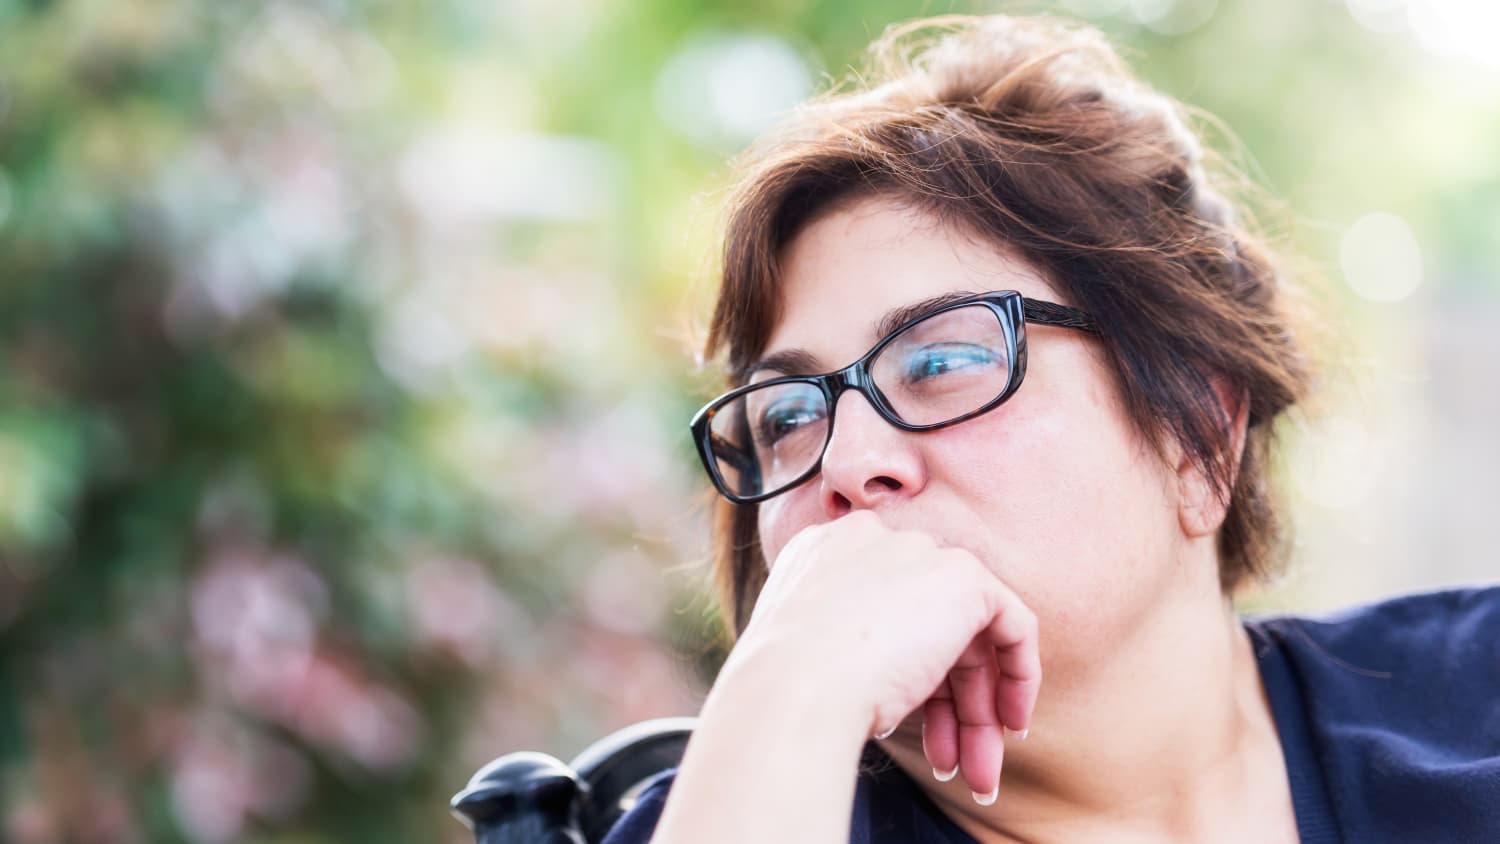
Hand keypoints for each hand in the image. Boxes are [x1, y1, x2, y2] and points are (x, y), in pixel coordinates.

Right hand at [735, 510, 1040, 802]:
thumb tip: (886, 691)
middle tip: (952, 766)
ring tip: (977, 777)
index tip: (911, 722)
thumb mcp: (806, 655)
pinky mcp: (963, 577)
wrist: (793, 686)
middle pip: (928, 626)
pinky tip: (1009, 726)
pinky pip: (1010, 623)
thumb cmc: (785, 688)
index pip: (884, 610)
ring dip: (974, 713)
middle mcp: (874, 542)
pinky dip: (1017, 676)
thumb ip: (845, 646)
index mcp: (825, 554)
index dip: (904, 671)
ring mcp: (919, 554)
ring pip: (965, 637)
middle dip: (944, 706)